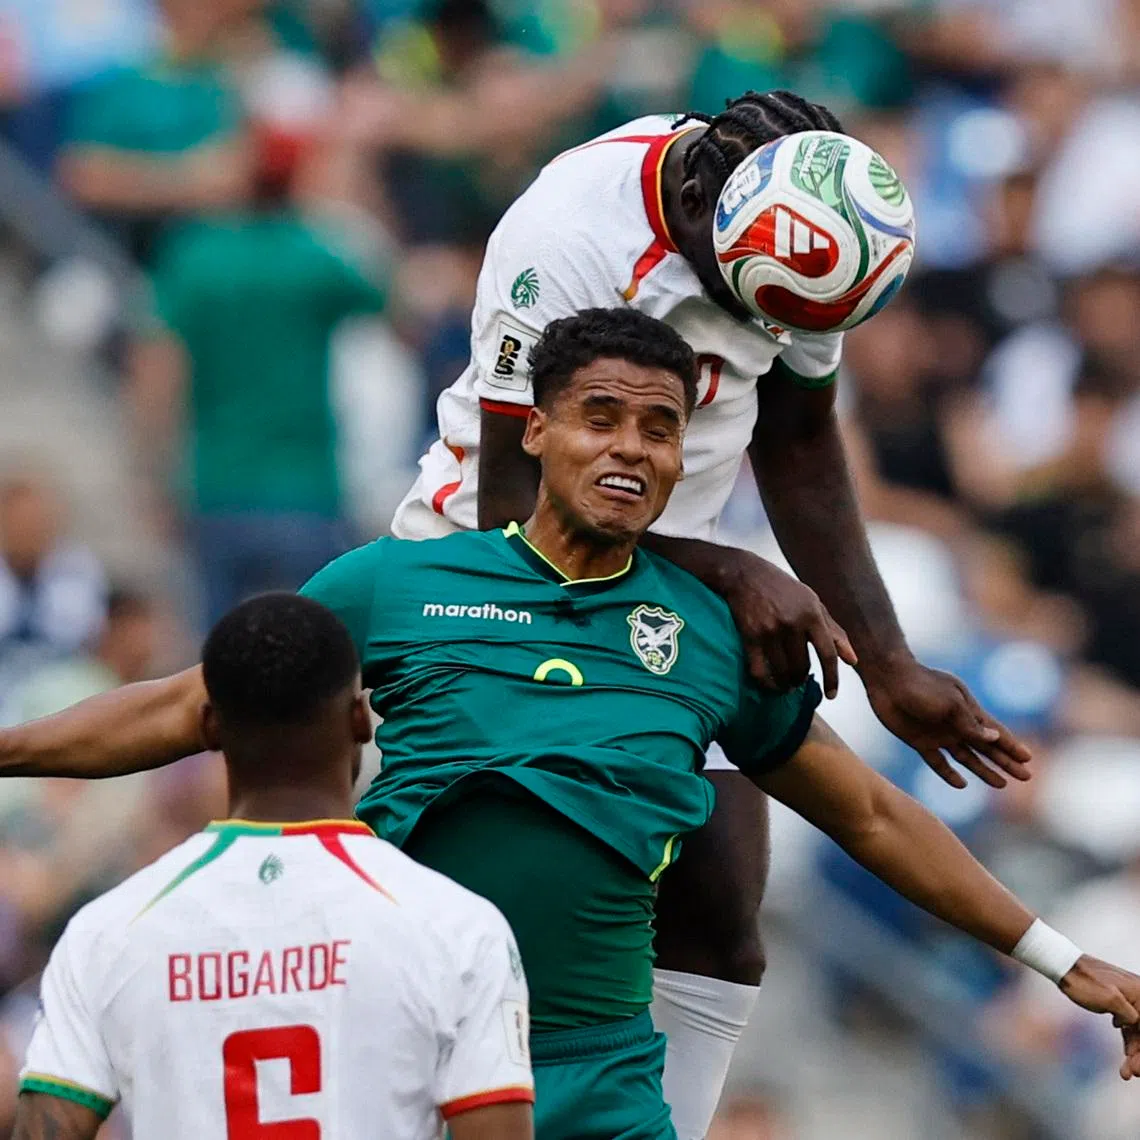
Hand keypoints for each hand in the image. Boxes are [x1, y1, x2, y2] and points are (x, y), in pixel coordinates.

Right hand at [722, 553, 856, 696]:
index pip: (828, 654)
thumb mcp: (813, 603)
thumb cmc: (783, 589)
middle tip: (799, 680)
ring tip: (786, 684)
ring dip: (786, 683)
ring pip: (782, 671)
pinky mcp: (750, 636)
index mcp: (812, 614)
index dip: (832, 678)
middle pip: (802, 666)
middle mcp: (792, 623)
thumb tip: (853, 661)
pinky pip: (759, 670)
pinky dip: (766, 683)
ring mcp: (770, 631)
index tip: (831, 695)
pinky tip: (770, 683)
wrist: (746, 574)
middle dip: (802, 679)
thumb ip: (834, 631)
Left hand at [863, 659, 1031, 788]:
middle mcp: (957, 725)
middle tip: (1026, 776)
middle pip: (987, 748)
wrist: (888, 680)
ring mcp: (939, 734)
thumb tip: (995, 739)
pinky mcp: (920, 742)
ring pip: (967, 758)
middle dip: (1006, 762)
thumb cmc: (922, 686)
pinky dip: (950, 774)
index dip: (1012, 746)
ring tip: (1001, 784)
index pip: (996, 732)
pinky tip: (962, 784)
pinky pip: (938, 763)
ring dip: (984, 770)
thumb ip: (970, 724)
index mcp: (968, 711)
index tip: (1028, 758)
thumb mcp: (950, 704)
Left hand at [1059, 956, 1139, 1079]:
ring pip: (1138, 1031)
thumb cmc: (1085, 981)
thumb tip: (1137, 1024)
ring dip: (1134, 1052)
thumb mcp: (1110, 1000)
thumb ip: (1132, 1015)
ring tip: (1126, 1072)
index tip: (1137, 1069)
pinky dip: (1128, 1040)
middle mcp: (1139, 996)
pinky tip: (1125, 1055)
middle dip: (1139, 1055)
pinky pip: (1130, 1026)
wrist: (1063, 964)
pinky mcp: (1119, 1003)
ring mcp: (1130, 1000)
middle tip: (1130, 1074)